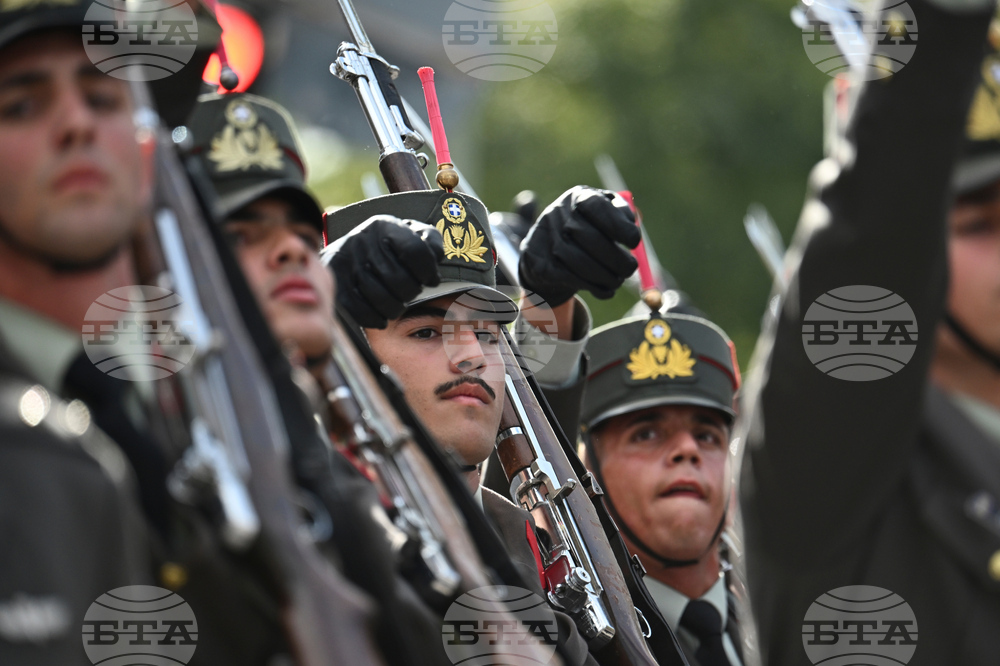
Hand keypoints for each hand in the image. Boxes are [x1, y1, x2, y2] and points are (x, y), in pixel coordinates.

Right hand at [321, 215, 443, 327]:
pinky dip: (377, 319)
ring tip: (399, 303)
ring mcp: (346, 264)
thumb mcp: (410, 234)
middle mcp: (363, 242)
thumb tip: (436, 258)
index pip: (415, 250)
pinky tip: (383, 316)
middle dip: (412, 291)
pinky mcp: (337, 286)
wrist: (345, 253)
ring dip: (397, 307)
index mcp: (385, 227)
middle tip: (411, 291)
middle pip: (400, 279)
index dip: (428, 271)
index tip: (431, 279)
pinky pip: (362, 312)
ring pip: (382, 299)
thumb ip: (429, 240)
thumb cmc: (388, 247)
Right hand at [519, 186, 640, 306]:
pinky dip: (596, 288)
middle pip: (592, 239)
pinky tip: (606, 289)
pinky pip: (573, 279)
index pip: (599, 208)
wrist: (546, 247)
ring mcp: (548, 239)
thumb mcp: (606, 213)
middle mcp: (559, 214)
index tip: (634, 242)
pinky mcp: (542, 264)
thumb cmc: (588, 227)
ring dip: (608, 277)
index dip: (620, 227)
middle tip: (630, 269)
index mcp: (579, 196)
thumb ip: (622, 215)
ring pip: (583, 264)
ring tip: (618, 280)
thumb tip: (633, 230)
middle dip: (618, 259)